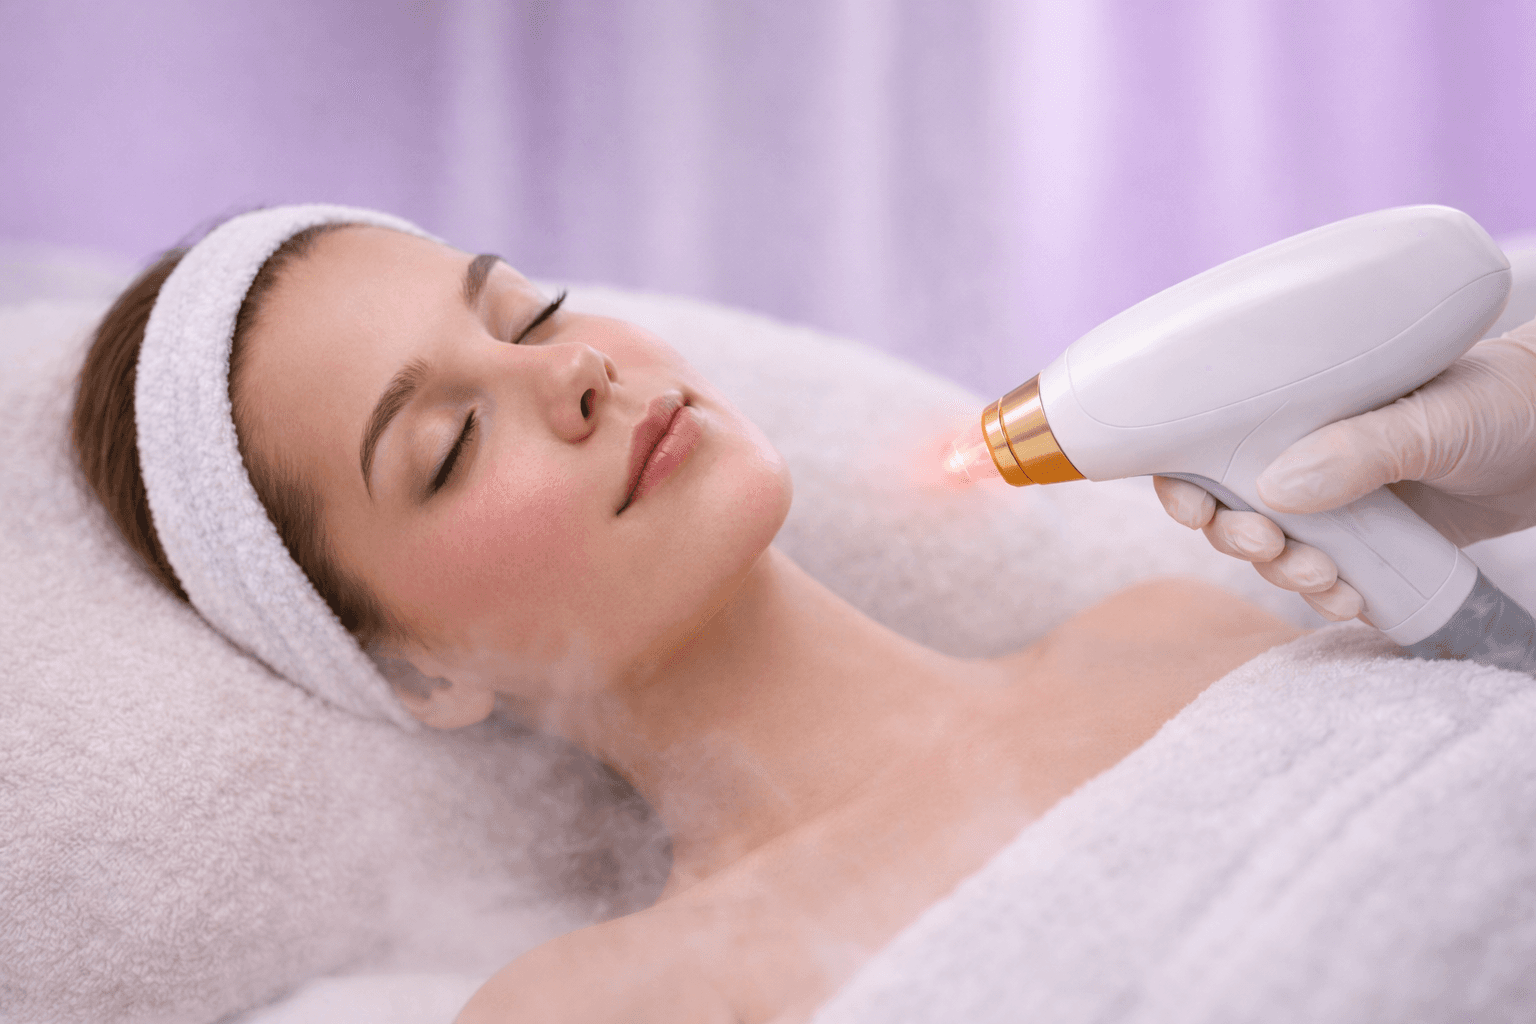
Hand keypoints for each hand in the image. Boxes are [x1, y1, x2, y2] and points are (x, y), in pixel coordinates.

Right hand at [1154, 319, 1535, 620]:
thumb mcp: (1435, 415)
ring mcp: (1340, 500)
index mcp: (1299, 405)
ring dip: (1283, 572)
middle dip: (1236, 537)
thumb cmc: (1509, 398)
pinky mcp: (1376, 542)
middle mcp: (1307, 451)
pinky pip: (1326, 579)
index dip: (1182, 477)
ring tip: (1325, 577)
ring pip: (1274, 549)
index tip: (1195, 507)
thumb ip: (1360, 447)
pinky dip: (1327, 596)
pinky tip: (1350, 599)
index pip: (1208, 437)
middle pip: (1228, 504)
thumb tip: (1274, 490)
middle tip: (1271, 547)